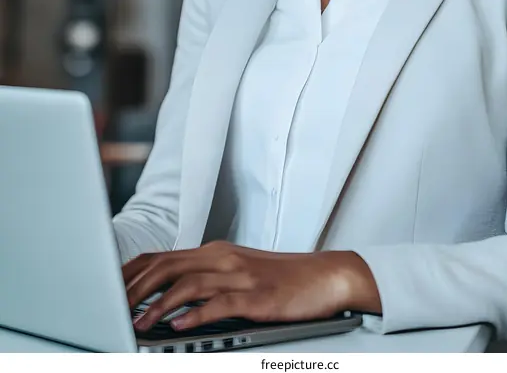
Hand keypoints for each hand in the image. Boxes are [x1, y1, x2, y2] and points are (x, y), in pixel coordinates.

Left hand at [122, 240, 380, 331]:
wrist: (326, 275)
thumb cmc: (282, 278)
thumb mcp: (238, 271)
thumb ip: (206, 277)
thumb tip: (167, 294)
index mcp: (215, 252)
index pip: (162, 256)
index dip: (132, 272)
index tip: (107, 288)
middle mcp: (223, 258)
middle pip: (168, 266)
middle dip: (135, 287)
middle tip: (111, 307)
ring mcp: (241, 276)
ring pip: (190, 283)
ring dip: (160, 304)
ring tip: (138, 323)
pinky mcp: (259, 296)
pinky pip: (222, 304)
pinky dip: (198, 314)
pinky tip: (179, 325)